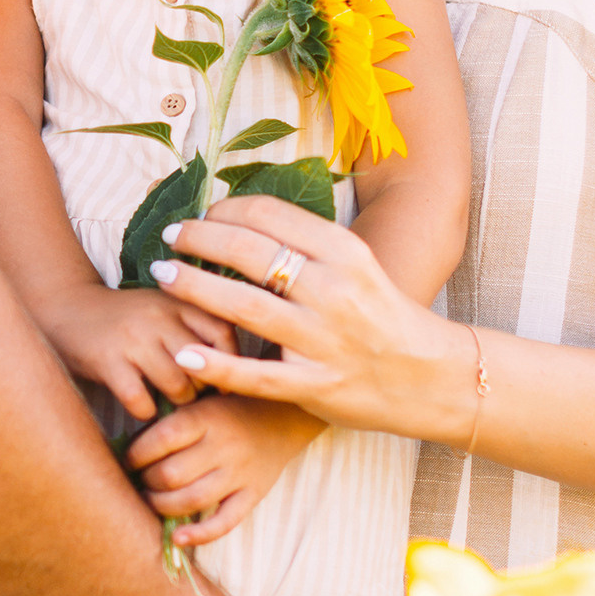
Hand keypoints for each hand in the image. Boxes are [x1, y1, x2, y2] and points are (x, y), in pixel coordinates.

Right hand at [41, 282, 236, 419]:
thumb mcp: (161, 308)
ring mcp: (133, 339)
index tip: (224, 377)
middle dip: (202, 388)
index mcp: (176, 301)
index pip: (223, 332)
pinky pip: (141, 401)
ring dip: (177, 403)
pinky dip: (146, 411)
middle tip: (193, 395)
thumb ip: (194, 326)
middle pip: (203, 365)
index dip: (230, 360)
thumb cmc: (124, 318)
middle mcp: (158, 316)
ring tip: (169, 402)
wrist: (64, 307)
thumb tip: (235, 366)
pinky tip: (142, 407)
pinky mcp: (107, 362)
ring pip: (177, 386)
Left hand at [127, 395, 322, 547]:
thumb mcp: (202, 400)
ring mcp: (240, 473)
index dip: (136, 454)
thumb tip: (128, 446)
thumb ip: (172, 420)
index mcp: (206, 417)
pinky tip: (178, 538)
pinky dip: (200, 535)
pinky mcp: (253, 495)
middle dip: (147, 481)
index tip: (129, 459)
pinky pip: (226, 522)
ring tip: (153, 500)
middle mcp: (223, 446)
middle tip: (141, 480)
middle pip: (171, 474)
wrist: (285, 416)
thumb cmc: (230, 408)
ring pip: (191, 500)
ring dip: (162, 506)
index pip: (161, 440)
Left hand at [146, 197, 478, 443]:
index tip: (204, 214)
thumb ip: (309, 247)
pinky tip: (185, 355)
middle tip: (171, 236)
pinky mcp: (315, 385)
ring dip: (195, 288)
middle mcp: (334, 291)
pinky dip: (217, 365)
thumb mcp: (357, 267)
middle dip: (201, 238)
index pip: (271, 216)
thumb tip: (245, 220)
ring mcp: (324, 340)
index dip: (226, 210)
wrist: (432, 378)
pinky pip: (256, 375)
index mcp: (346, 253)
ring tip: (162, 275)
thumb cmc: (385, 317)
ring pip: (246, 306)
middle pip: (251, 252)